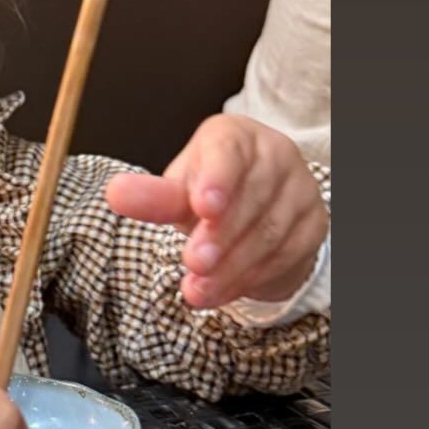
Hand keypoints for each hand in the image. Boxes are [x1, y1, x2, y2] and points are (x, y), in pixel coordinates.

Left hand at [104, 115, 327, 309]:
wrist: (251, 212)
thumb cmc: (209, 191)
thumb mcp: (178, 191)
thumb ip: (152, 196)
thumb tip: (115, 194)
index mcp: (236, 136)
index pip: (229, 150)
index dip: (217, 178)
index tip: (201, 206)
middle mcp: (275, 155)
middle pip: (252, 195)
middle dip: (220, 235)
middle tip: (192, 263)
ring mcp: (300, 189)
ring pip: (270, 231)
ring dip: (231, 266)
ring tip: (197, 289)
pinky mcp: (313, 224)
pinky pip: (286, 254)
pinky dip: (250, 278)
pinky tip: (222, 292)